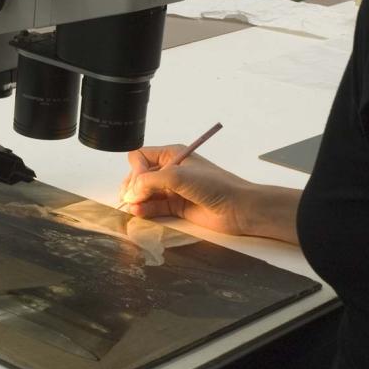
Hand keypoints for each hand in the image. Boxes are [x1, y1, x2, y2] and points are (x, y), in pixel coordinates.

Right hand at [119, 145, 257, 235]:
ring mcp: (173, 189)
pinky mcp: (176, 206)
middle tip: (131, 199)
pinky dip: (144, 210)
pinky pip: (154, 207)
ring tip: (133, 208)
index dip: (136, 170)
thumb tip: (130, 193)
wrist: (237, 208)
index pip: (141, 157)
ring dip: (136, 200)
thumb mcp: (178, 176)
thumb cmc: (213, 185)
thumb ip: (150, 181)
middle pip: (140, 176)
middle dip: (133, 186)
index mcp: (171, 154)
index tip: (139, 183)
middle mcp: (170, 169)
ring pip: (145, 193)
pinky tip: (139, 213)